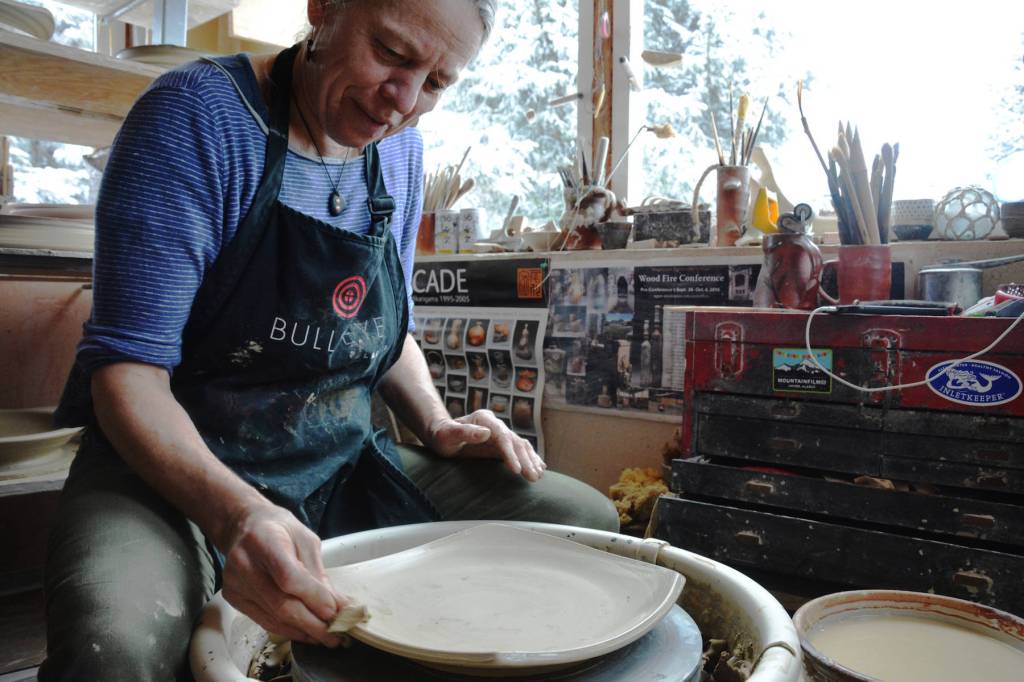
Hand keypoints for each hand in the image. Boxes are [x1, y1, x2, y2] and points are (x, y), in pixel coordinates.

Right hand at [220, 503, 347, 645]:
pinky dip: (287, 630)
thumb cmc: (279, 530)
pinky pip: (264, 621)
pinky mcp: (233, 598)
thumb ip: (319, 573)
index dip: (313, 598)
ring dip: (303, 631)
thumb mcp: (306, 540)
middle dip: (313, 623)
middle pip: (281, 604)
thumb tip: (338, 605)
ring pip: (273, 617)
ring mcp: (235, 583)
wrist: (244, 527)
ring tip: (325, 637)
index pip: (289, 577)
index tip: (334, 611)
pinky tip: (305, 632)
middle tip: (336, 634)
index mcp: (264, 541)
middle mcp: (244, 564)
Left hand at [427, 410, 546, 481]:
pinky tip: (540, 467)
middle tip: (532, 477)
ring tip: (538, 475)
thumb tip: (486, 433)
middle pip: (515, 441)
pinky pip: (519, 450)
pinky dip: (530, 458)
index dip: (510, 452)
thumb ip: (464, 432)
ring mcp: (500, 434)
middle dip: (525, 460)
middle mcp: (495, 424)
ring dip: (531, 460)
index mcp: (484, 419)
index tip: (516, 469)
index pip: (502, 436)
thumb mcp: (448, 434)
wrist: (442, 434)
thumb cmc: (442, 435)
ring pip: (521, 445)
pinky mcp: (501, 444)